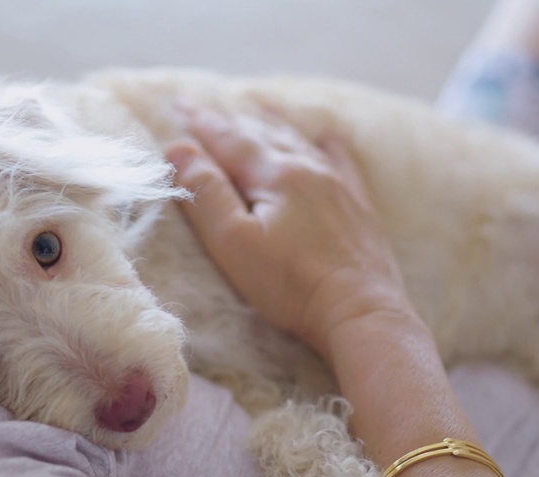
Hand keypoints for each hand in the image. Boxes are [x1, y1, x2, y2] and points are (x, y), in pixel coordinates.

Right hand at [165, 104, 415, 356]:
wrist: (360, 311)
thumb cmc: (290, 284)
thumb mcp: (233, 242)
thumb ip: (206, 193)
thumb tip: (179, 148)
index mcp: (275, 174)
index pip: (228, 139)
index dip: (201, 122)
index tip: (178, 103)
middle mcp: (309, 168)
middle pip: (262, 133)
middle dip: (229, 119)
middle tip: (202, 106)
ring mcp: (339, 184)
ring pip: (299, 140)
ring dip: (272, 122)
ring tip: (256, 107)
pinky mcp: (358, 206)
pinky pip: (340, 159)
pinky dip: (323, 142)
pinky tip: (324, 136)